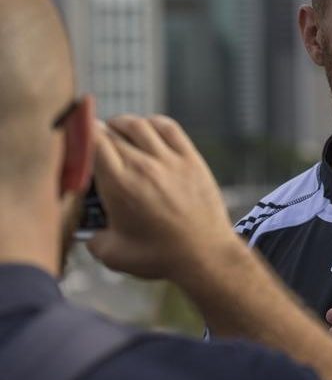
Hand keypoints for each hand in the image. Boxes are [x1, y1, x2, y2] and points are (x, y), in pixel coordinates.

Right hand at [87, 115, 238, 281]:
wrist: (205, 254)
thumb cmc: (160, 257)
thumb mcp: (113, 255)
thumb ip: (93, 239)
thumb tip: (89, 231)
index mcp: (119, 184)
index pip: (94, 142)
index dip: (82, 135)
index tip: (79, 141)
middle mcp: (143, 166)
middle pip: (114, 132)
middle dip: (100, 132)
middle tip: (96, 142)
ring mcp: (170, 160)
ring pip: (140, 125)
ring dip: (123, 123)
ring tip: (117, 130)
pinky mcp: (191, 159)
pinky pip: (169, 128)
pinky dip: (153, 122)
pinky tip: (147, 129)